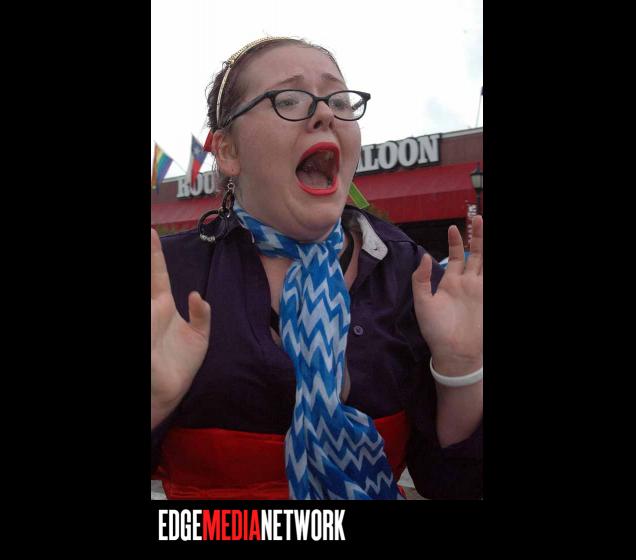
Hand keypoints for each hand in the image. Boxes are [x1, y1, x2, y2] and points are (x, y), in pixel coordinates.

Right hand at [151, 229, 210, 415]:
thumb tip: (197, 295)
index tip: (153, 232)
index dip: (155, 254)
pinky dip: (152, 313)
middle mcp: (150, 310)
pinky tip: (155, 307)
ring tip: (149, 242)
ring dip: (150, 269)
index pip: (158, 274)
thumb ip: (202, 314)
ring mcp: (147, 321)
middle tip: (148, 231)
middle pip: (148, 277)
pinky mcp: (144, 337)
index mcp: (162, 307)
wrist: (168, 393)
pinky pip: (148, 321)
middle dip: (148, 255)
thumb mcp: (199, 336)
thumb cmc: (180, 365)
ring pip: (147, 293)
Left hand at [411, 216, 482, 375]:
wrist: (454, 352)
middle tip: (479, 218)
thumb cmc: (436, 330)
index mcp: (450, 283)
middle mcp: (467, 284)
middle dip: (476, 237)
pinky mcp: (487, 298)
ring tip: (484, 225)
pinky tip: (489, 255)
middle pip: (474, 254)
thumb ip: (421, 280)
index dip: (455, 242)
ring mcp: (479, 290)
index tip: (453, 227)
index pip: (455, 257)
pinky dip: (489, 267)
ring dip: (485, 246)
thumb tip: (425, 257)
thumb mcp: (422, 303)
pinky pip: (490, 278)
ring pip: (485, 262)